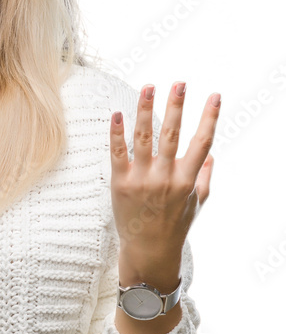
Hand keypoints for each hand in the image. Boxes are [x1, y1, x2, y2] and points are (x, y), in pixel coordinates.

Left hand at [109, 82, 219, 269]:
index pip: (202, 142)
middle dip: (176, 106)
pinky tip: (118, 113)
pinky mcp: (120, 184)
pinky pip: (117, 153)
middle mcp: (166, 178)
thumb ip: (204, 176)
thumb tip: (209, 153)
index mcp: (187, 180)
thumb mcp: (196, 202)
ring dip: (146, 109)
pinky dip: (117, 132)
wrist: (148, 250)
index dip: (210, 118)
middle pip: (172, 134)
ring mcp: (142, 180)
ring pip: (144, 138)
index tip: (215, 96)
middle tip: (179, 83)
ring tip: (149, 87)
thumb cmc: (174, 225)